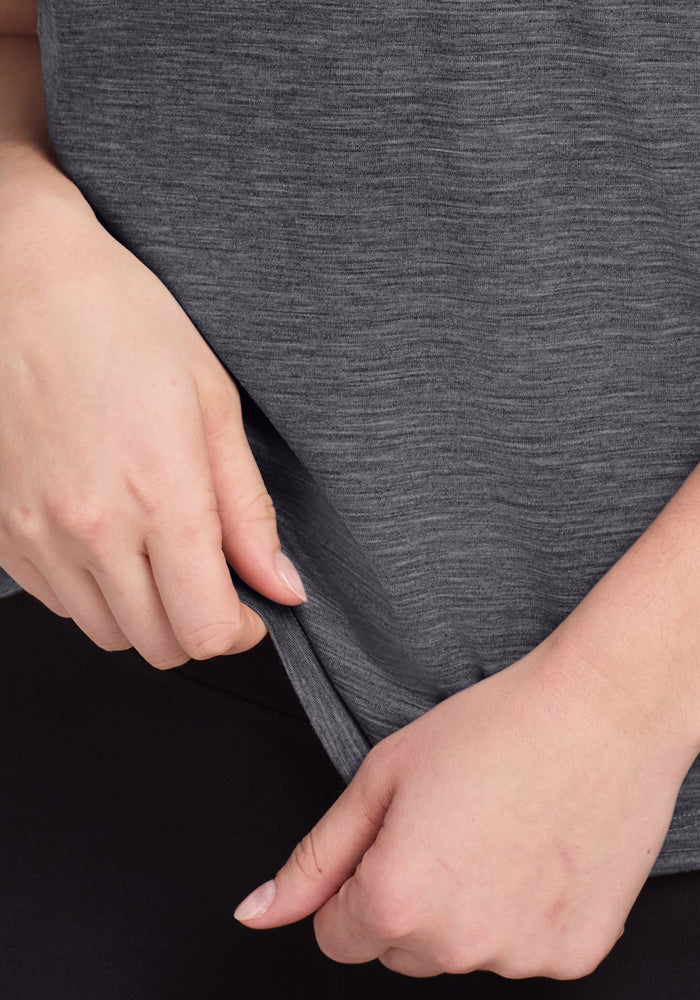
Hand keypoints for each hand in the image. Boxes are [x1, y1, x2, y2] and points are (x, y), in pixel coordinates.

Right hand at [0, 181, 306, 667]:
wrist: (22, 283)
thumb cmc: (122, 325)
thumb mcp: (213, 407)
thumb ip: (248, 511)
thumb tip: (280, 584)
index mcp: (159, 496)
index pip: (204, 630)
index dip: (239, 631)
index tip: (250, 606)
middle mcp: (91, 529)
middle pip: (159, 645)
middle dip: (198, 626)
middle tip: (212, 578)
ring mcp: (38, 535)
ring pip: (107, 632)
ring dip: (146, 613)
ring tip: (159, 555)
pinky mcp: (4, 532)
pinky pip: (59, 602)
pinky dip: (95, 592)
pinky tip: (111, 540)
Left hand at [233, 630, 690, 979]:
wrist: (600, 713)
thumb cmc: (494, 729)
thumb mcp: (381, 778)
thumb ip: (314, 859)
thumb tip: (255, 914)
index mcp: (395, 901)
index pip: (337, 937)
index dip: (355, 883)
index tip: (393, 838)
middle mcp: (455, 946)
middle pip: (398, 949)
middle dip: (407, 899)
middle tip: (449, 823)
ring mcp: (520, 957)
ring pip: (461, 951)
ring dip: (467, 909)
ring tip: (499, 830)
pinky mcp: (573, 953)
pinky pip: (522, 949)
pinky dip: (523, 913)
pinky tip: (536, 851)